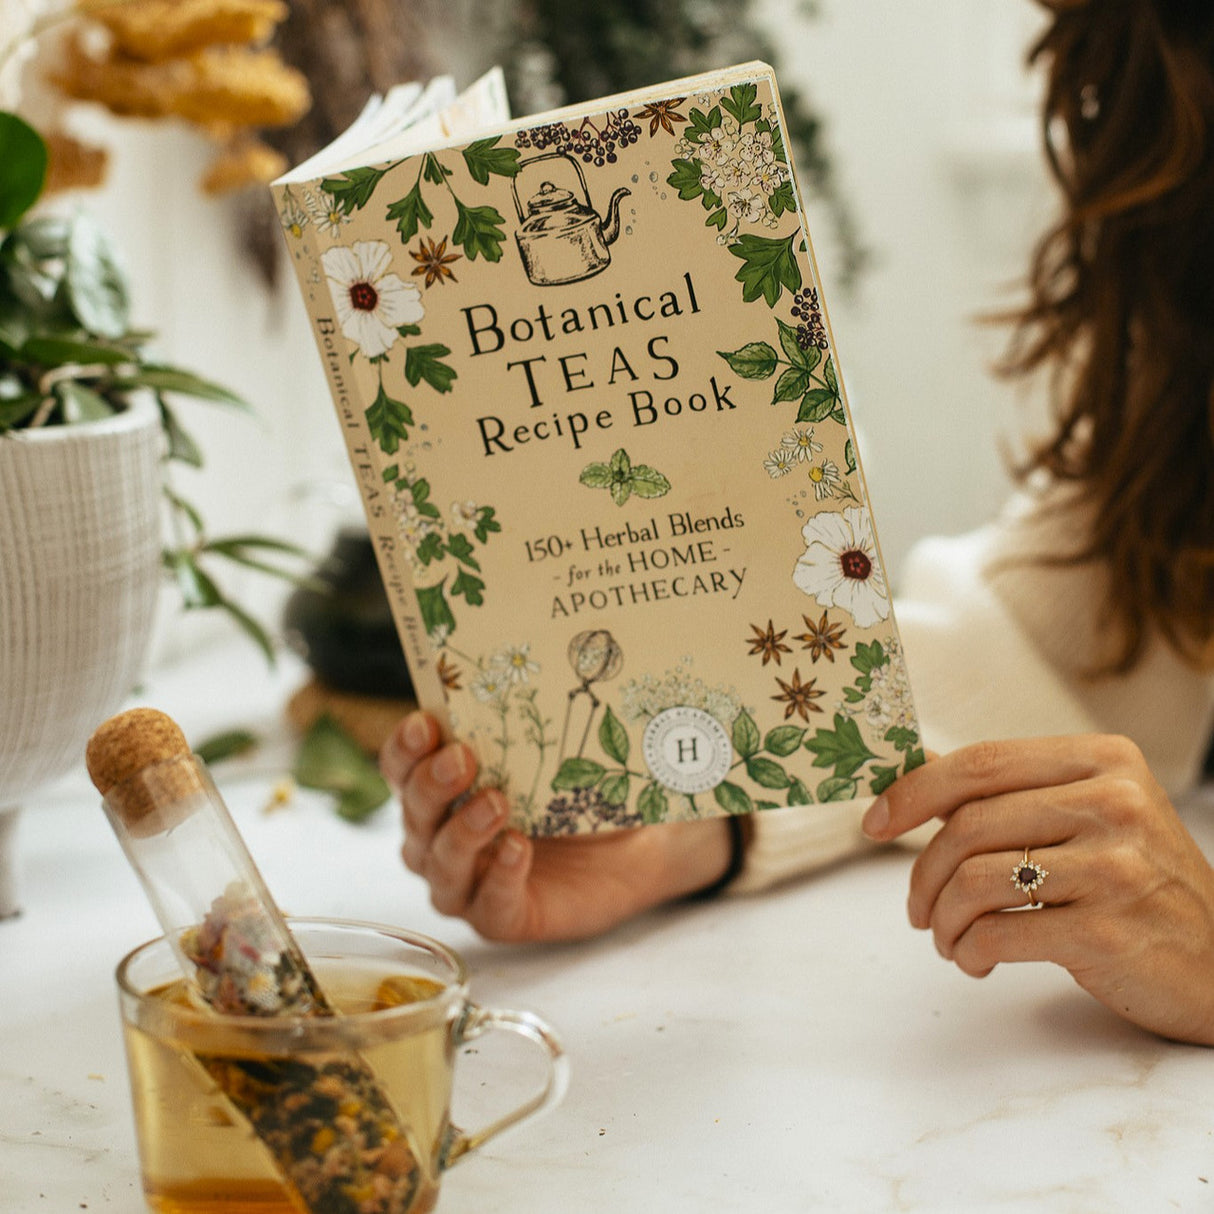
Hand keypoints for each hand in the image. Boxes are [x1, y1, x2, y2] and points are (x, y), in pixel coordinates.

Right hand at [380, 712, 733, 942]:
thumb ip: (525, 722)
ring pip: (441, 866)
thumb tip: (532, 662)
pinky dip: (499, 878)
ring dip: (464, 833)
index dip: (404, 748)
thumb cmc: (576, 789)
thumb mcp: (551, 751)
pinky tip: (517, 850)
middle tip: (463, 758)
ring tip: (497, 803)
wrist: (631, 843)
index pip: (400, 769)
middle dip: (433, 785)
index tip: (425, 722)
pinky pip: (488, 907)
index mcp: (440, 790)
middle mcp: (439, 839)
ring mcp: (467, 883)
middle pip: (415, 815)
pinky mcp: (503, 917)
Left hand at [861, 735, 1213, 1044]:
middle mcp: (1114, 803)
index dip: (914, 792)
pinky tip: (976, 959)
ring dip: (944, 920)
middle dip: (922, 873)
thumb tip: (909, 772)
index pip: (980, 763)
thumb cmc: (1135, 883)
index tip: (873, 823)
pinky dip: (970, 951)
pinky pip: (999, 933)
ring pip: (974, 880)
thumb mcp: (1087, 816)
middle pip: (967, 825)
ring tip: (950, 939)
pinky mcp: (1109, 931)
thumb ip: (1008, 792)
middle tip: (918, 909)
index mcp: (1104, 760)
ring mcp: (1116, 866)